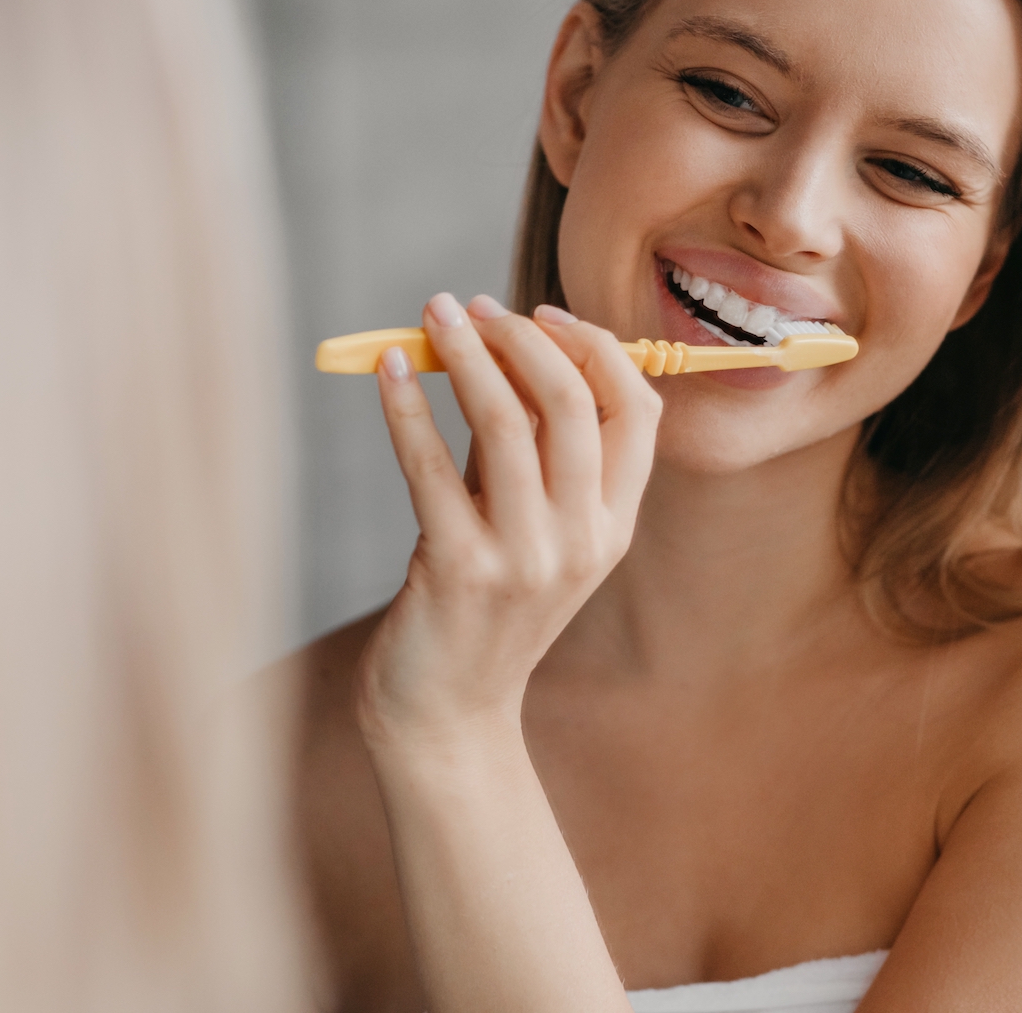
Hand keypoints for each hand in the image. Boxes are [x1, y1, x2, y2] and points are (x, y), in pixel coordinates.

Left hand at [354, 292, 660, 751]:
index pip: (636, 410)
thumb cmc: (485, 604)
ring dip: (464, 353)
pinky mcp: (457, 570)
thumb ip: (532, 451)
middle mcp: (583, 541)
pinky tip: (385, 371)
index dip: (594, 348)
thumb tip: (504, 344)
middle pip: (572, 404)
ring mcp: (524, 559)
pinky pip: (428, 465)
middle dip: (522, 337)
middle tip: (473, 307)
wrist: (447, 713)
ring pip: (503, 422)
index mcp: (615, 526)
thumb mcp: (533, 529)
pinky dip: (405, 406)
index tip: (541, 315)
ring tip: (433, 314)